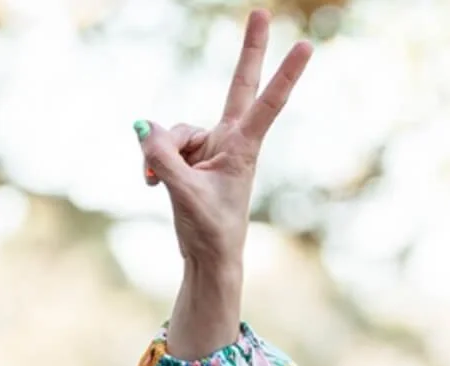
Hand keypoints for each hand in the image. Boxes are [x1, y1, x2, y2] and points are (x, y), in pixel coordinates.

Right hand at [134, 9, 311, 272]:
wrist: (208, 257)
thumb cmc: (210, 231)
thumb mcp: (184, 195)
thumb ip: (164, 158)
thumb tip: (144, 127)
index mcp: (243, 148)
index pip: (268, 103)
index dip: (285, 73)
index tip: (305, 46)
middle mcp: (229, 139)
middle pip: (238, 85)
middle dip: (249, 50)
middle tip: (262, 12)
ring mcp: (209, 145)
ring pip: (175, 128)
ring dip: (160, 153)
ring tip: (159, 182)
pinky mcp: (189, 154)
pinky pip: (161, 143)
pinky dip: (152, 160)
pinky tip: (149, 181)